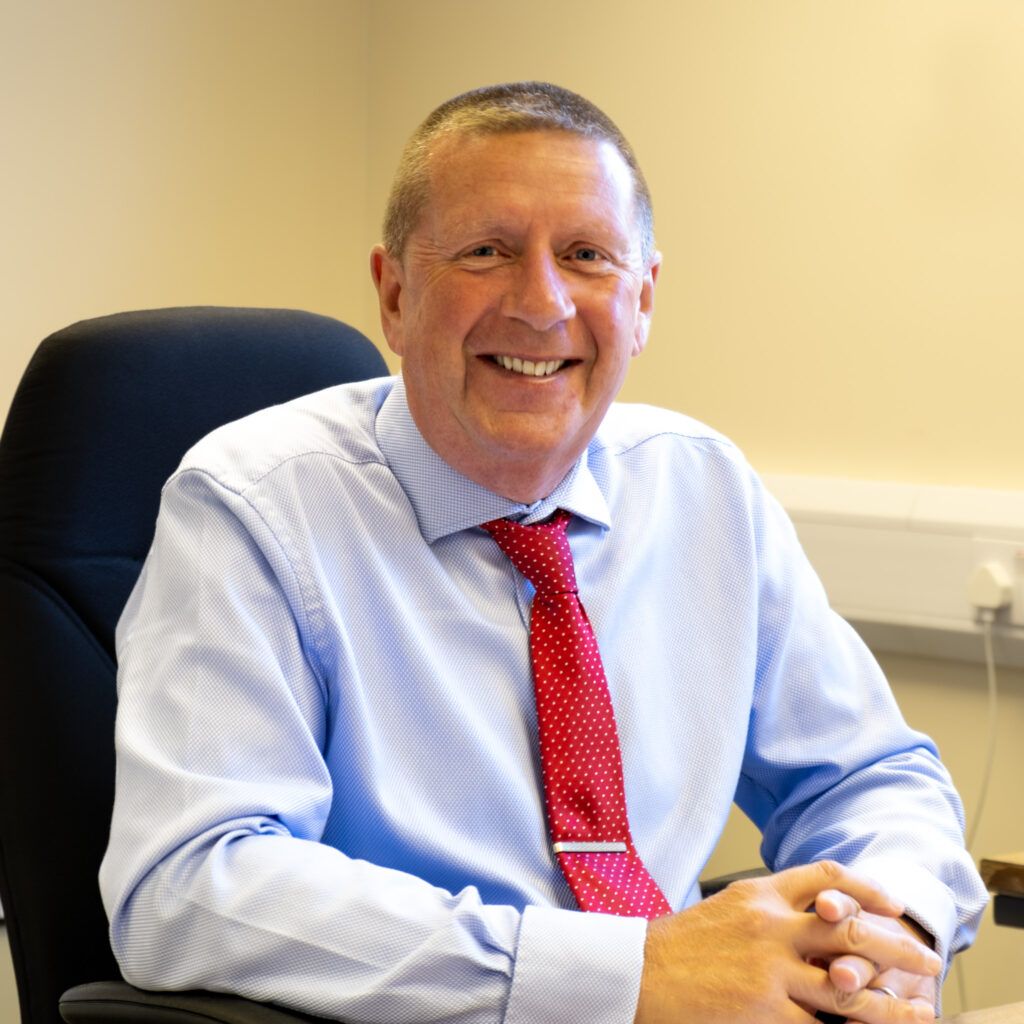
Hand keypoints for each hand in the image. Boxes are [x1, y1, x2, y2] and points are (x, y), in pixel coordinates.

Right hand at [633, 860, 940, 1023]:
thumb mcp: (722, 908)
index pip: (825, 877)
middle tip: (926, 958)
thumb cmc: (673, 946)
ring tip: (918, 1012)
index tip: (891, 904)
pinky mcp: (764, 1013)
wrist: (634, 974)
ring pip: (847, 985)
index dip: (866, 889)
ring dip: (889, 1002)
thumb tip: (804, 918)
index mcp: (758, 894)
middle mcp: (770, 926)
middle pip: (849, 928)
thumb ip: (763, 909)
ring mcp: (769, 971)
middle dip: (896, 945)